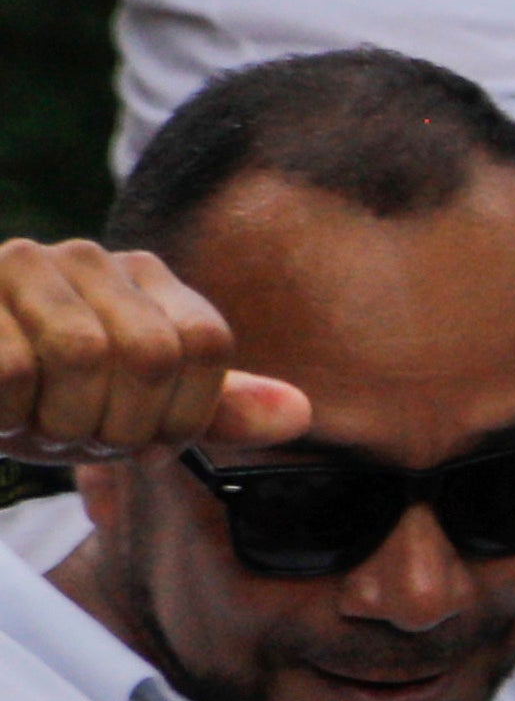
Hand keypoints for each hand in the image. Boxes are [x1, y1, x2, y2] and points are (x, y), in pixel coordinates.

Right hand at [0, 237, 306, 463]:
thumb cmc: (34, 399)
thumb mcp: (124, 408)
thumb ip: (209, 409)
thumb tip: (300, 416)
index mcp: (144, 276)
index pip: (207, 344)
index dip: (178, 416)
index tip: (136, 443)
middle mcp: (90, 257)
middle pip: (152, 355)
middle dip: (112, 426)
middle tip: (69, 437)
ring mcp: (22, 265)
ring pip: (83, 357)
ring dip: (56, 422)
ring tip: (30, 426)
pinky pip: (10, 370)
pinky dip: (6, 414)